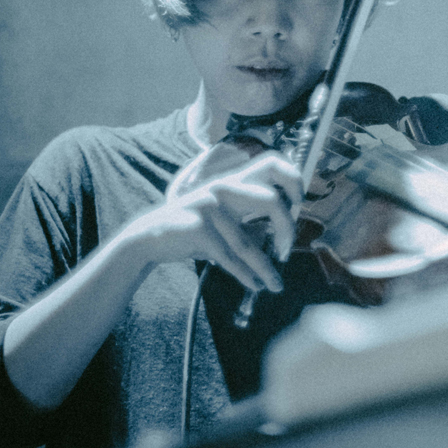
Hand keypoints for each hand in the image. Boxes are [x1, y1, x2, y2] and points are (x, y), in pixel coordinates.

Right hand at [123, 141, 302, 293]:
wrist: (148, 238)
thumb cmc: (192, 227)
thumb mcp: (222, 217)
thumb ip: (248, 219)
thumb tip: (276, 233)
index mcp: (233, 181)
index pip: (271, 163)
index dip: (293, 180)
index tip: (299, 203)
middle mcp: (224, 189)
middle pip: (270, 200)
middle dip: (286, 228)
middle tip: (288, 248)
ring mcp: (210, 207)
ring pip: (248, 243)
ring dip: (265, 269)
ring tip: (275, 284)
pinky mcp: (198, 228)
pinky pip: (229, 257)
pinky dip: (245, 275)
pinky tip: (255, 284)